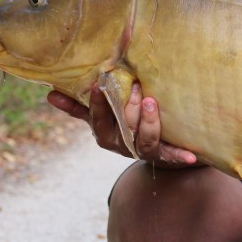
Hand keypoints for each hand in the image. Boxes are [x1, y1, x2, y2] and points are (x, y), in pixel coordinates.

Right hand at [46, 82, 199, 168]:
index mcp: (104, 134)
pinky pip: (171, 155)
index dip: (98, 104)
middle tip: (136, 85)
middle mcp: (122, 145)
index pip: (98, 119)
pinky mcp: (163, 156)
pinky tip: (192, 157)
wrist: (154, 150)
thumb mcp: (100, 117)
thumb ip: (78, 107)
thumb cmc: (123, 125)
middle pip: (122, 128)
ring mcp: (142, 152)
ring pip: (144, 139)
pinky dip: (180, 156)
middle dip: (127, 107)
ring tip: (152, 102)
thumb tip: (49, 93)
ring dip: (149, 121)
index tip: (98, 85)